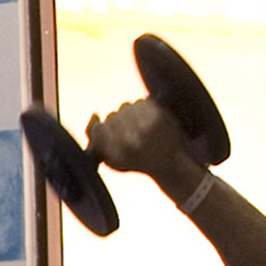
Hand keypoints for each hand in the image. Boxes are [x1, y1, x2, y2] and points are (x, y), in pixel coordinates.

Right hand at [84, 97, 198, 185]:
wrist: (170, 163)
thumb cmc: (136, 162)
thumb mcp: (111, 160)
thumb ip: (96, 139)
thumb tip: (95, 115)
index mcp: (118, 154)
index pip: (99, 129)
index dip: (102, 130)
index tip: (111, 135)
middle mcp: (132, 140)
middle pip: (112, 117)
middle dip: (117, 122)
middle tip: (128, 131)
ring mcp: (147, 127)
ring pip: (126, 107)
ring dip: (129, 114)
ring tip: (137, 126)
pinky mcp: (159, 116)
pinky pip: (141, 102)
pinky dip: (141, 108)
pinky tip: (147, 120)